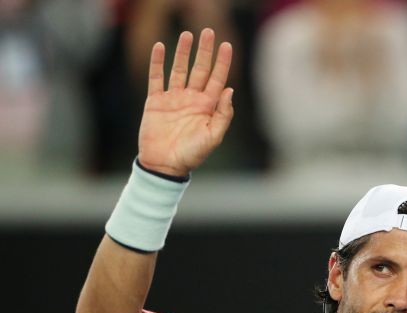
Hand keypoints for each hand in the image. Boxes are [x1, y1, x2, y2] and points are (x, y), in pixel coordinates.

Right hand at [138, 29, 233, 176]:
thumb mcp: (213, 137)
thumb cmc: (192, 155)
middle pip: (200, 69)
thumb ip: (223, 114)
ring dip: (183, 52)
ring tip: (187, 34)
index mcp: (208, 107)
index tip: (227, 45)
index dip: (222, 62)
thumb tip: (229, 89)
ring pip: (179, 70)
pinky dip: (157, 63)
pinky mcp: (156, 101)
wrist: (164, 165)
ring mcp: (174, 99)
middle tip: (209, 32)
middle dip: (205, 51)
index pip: (217, 79)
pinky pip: (157, 78)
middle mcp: (192, 99)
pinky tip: (160, 47)